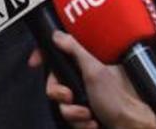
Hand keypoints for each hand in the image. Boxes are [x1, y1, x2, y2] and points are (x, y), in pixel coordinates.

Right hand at [30, 31, 155, 128]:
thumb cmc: (121, 101)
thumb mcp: (95, 71)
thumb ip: (75, 51)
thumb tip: (57, 34)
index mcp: (89, 61)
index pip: (61, 51)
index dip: (45, 55)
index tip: (35, 62)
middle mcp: (87, 77)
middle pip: (55, 81)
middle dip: (60, 94)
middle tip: (70, 98)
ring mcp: (87, 96)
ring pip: (62, 104)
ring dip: (73, 114)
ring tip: (89, 116)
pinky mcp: (87, 114)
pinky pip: (71, 119)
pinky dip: (81, 124)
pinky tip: (94, 123)